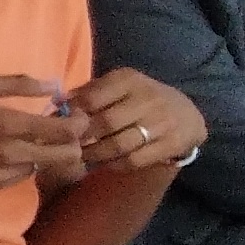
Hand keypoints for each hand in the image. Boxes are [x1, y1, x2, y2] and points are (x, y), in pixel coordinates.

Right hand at [0, 74, 85, 193]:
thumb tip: (54, 85)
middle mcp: (10, 154)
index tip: (76, 113)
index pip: (65, 131)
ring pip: (46, 167)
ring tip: (35, 137)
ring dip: (48, 152)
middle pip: (66, 156)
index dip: (80, 122)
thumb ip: (18, 84)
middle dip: (72, 141)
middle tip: (64, 128)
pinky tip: (12, 150)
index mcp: (8, 125)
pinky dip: (26, 162)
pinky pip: (23, 175)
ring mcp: (2, 174)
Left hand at [71, 66, 205, 173]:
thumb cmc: (140, 98)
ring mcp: (161, 123)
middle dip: (82, 137)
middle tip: (67, 146)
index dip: (74, 113)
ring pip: (118, 145)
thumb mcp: (118, 86)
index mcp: (129, 80)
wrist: (186, 114)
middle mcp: (147, 99)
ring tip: (81, 157)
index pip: (93, 97)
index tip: (61, 124)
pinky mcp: (170, 145)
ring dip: (94, 154)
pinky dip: (114, 165)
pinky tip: (104, 164)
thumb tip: (57, 102)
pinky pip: (134, 160)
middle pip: (105, 123)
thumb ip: (89, 92)